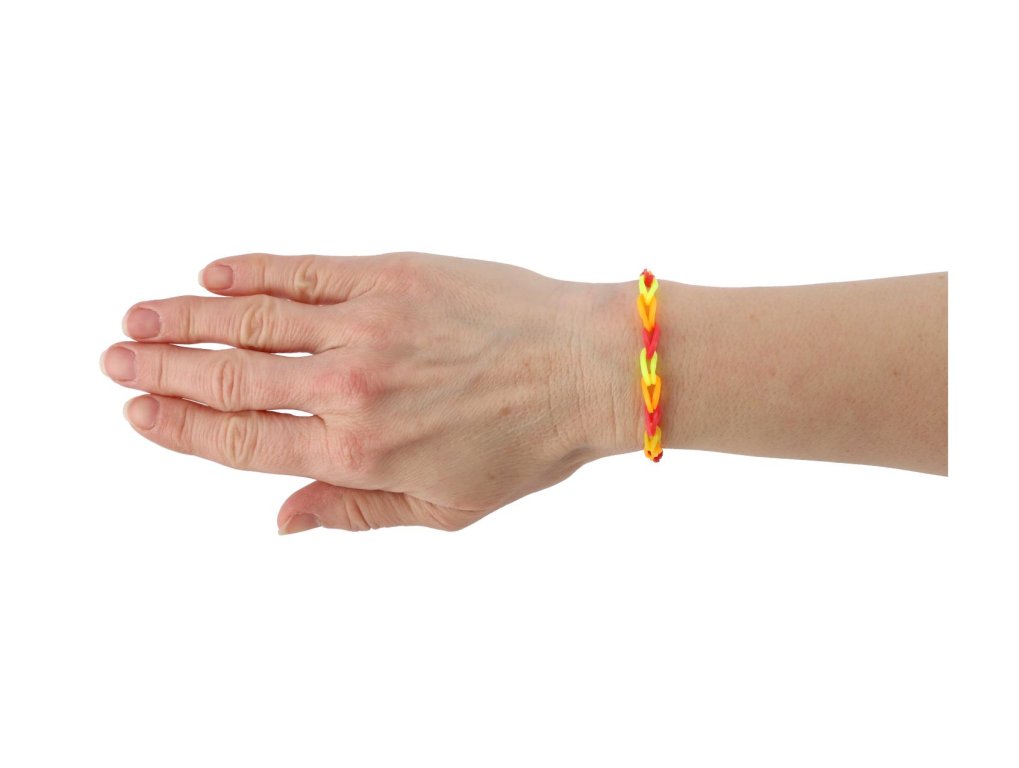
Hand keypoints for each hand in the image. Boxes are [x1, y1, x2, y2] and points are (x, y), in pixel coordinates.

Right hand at [101, 252, 617, 532]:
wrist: (588, 368)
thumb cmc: (526, 446)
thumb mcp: (442, 510)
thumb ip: (353, 513)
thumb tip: (281, 522)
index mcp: (358, 454)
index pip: (243, 441)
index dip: (182, 428)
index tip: (139, 413)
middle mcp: (350, 387)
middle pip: (231, 377)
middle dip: (163, 370)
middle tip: (114, 359)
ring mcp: (367, 323)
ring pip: (253, 320)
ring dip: (186, 318)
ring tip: (138, 316)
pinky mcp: (392, 274)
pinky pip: (304, 271)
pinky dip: (253, 272)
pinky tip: (214, 275)